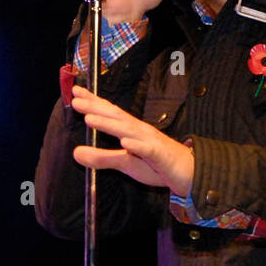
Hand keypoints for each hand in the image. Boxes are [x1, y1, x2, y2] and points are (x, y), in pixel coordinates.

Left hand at [69, 85, 193, 195]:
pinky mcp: (162, 157)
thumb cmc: (157, 165)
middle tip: (76, 100)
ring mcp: (151, 142)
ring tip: (90, 118)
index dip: (93, 102)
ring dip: (109, 124)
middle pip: (116, 117)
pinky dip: (138, 146)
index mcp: (131, 130)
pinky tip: (125, 143)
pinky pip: (149, 151)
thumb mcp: (125, 163)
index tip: (75, 92)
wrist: (190, 173)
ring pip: (129, 131)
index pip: (110, 113)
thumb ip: (101, 158)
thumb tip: (75, 153)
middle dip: (95, 108)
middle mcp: (140, 131)